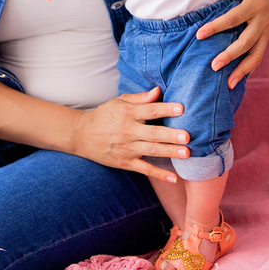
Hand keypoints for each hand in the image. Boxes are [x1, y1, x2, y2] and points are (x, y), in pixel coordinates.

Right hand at [71, 87, 189, 182]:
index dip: (165, 109)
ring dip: (169, 152)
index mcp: (127, 113)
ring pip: (151, 150)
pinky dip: (159, 174)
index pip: (149, 110)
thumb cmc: (104, 115)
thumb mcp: (118, 102)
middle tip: (187, 136)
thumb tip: (159, 91)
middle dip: (170, 135)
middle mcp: (127, 130)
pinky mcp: (125, 162)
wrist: (82, 135)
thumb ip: (140, 98)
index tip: (181, 108)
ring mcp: (126, 148)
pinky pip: (144, 169)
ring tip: (186, 153)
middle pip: (152, 133)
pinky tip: (174, 178)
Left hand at [198, 0, 268, 87]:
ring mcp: (268, 30)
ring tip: (228, 84)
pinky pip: (259, 55)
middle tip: (213, 66)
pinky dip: (250, 68)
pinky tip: (238, 80)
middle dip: (230, 55)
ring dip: (243, 70)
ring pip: (257, 54)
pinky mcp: (266, 36)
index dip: (217, 26)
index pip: (235, 17)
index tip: (199, 35)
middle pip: (247, 41)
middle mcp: (265, 19)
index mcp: (257, 2)